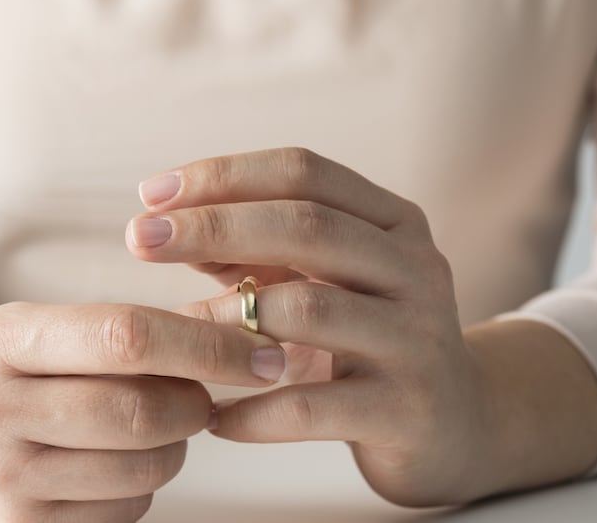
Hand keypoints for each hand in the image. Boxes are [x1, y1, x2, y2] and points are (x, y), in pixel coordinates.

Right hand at [0, 303, 286, 522]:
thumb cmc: (3, 373)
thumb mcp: (44, 332)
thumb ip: (131, 332)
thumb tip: (249, 338)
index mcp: (4, 338)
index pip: (128, 336)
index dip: (210, 345)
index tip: (265, 355)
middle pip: (146, 411)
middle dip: (199, 404)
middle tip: (205, 395)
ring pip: (146, 470)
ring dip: (173, 448)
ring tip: (147, 427)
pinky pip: (125, 514)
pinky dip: (140, 489)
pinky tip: (107, 466)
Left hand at [126, 147, 490, 504]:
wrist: (458, 424)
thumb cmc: (368, 339)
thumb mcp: (323, 280)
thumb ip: (257, 251)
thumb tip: (167, 225)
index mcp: (394, 221)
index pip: (304, 172)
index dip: (224, 175)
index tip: (151, 195)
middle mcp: (415, 268)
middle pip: (307, 225)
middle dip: (213, 226)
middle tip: (138, 239)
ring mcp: (418, 338)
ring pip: (311, 309)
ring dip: (226, 317)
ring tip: (172, 331)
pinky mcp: (407, 409)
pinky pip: (313, 404)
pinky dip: (252, 410)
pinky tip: (212, 418)